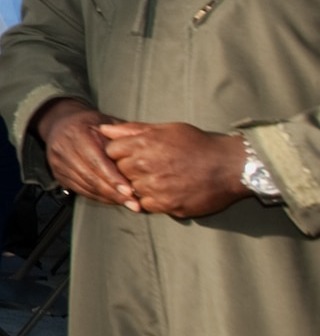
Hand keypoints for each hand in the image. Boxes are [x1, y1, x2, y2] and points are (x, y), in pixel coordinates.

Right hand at [34, 100, 132, 207]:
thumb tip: (141, 151)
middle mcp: (64, 150)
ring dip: (108, 198)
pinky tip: (113, 199)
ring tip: (128, 203)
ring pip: (86, 187)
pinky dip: (99, 197)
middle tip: (134, 203)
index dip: (113, 178)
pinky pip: (81, 191)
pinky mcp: (58, 175)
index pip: (96, 161)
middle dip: (114, 193)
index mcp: (77, 134)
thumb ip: (122, 136)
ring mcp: (59, 164)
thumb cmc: (88, 124)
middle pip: (91, 178)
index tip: (130, 190)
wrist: (61, 125)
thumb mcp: (106, 122)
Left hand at [96, 122, 250, 218]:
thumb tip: (104, 129)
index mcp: (144, 144)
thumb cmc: (199, 145)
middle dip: (130, 169)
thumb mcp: (166, 129)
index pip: (111, 151)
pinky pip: (146, 205)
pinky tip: (167, 191)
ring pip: (132, 190)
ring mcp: (156, 188)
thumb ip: (132, 130)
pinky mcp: (168, 205)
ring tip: (162, 178)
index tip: (132, 154)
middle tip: (150, 167)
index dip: (119, 153)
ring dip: (141, 186)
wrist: (232, 166)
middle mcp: (146, 166)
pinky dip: (153, 200)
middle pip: (120, 171)